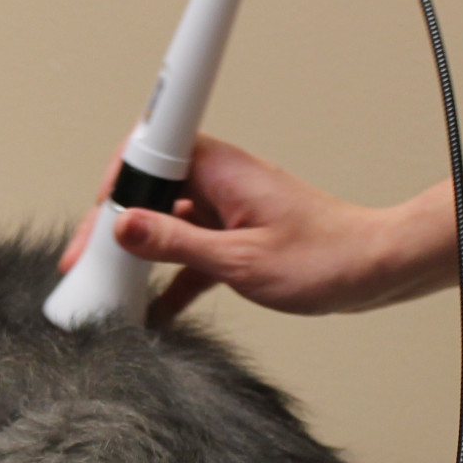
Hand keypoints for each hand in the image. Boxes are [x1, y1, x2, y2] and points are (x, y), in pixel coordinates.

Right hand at [59, 135, 393, 321]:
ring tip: (110, 285)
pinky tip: (152, 306)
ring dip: (138, 254)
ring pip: (163, 223)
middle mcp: (216, 181)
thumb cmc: (327, 257)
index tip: (95, 222)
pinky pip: (186, 251)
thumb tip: (124, 229)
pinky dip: (168, 276)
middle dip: (113, 227)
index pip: (146, 156)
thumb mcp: (240, 259)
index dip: (112, 185)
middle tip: (86, 260)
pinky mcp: (232, 235)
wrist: (376, 271)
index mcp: (218, 169)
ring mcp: (223, 208)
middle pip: (147, 192)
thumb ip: (176, 245)